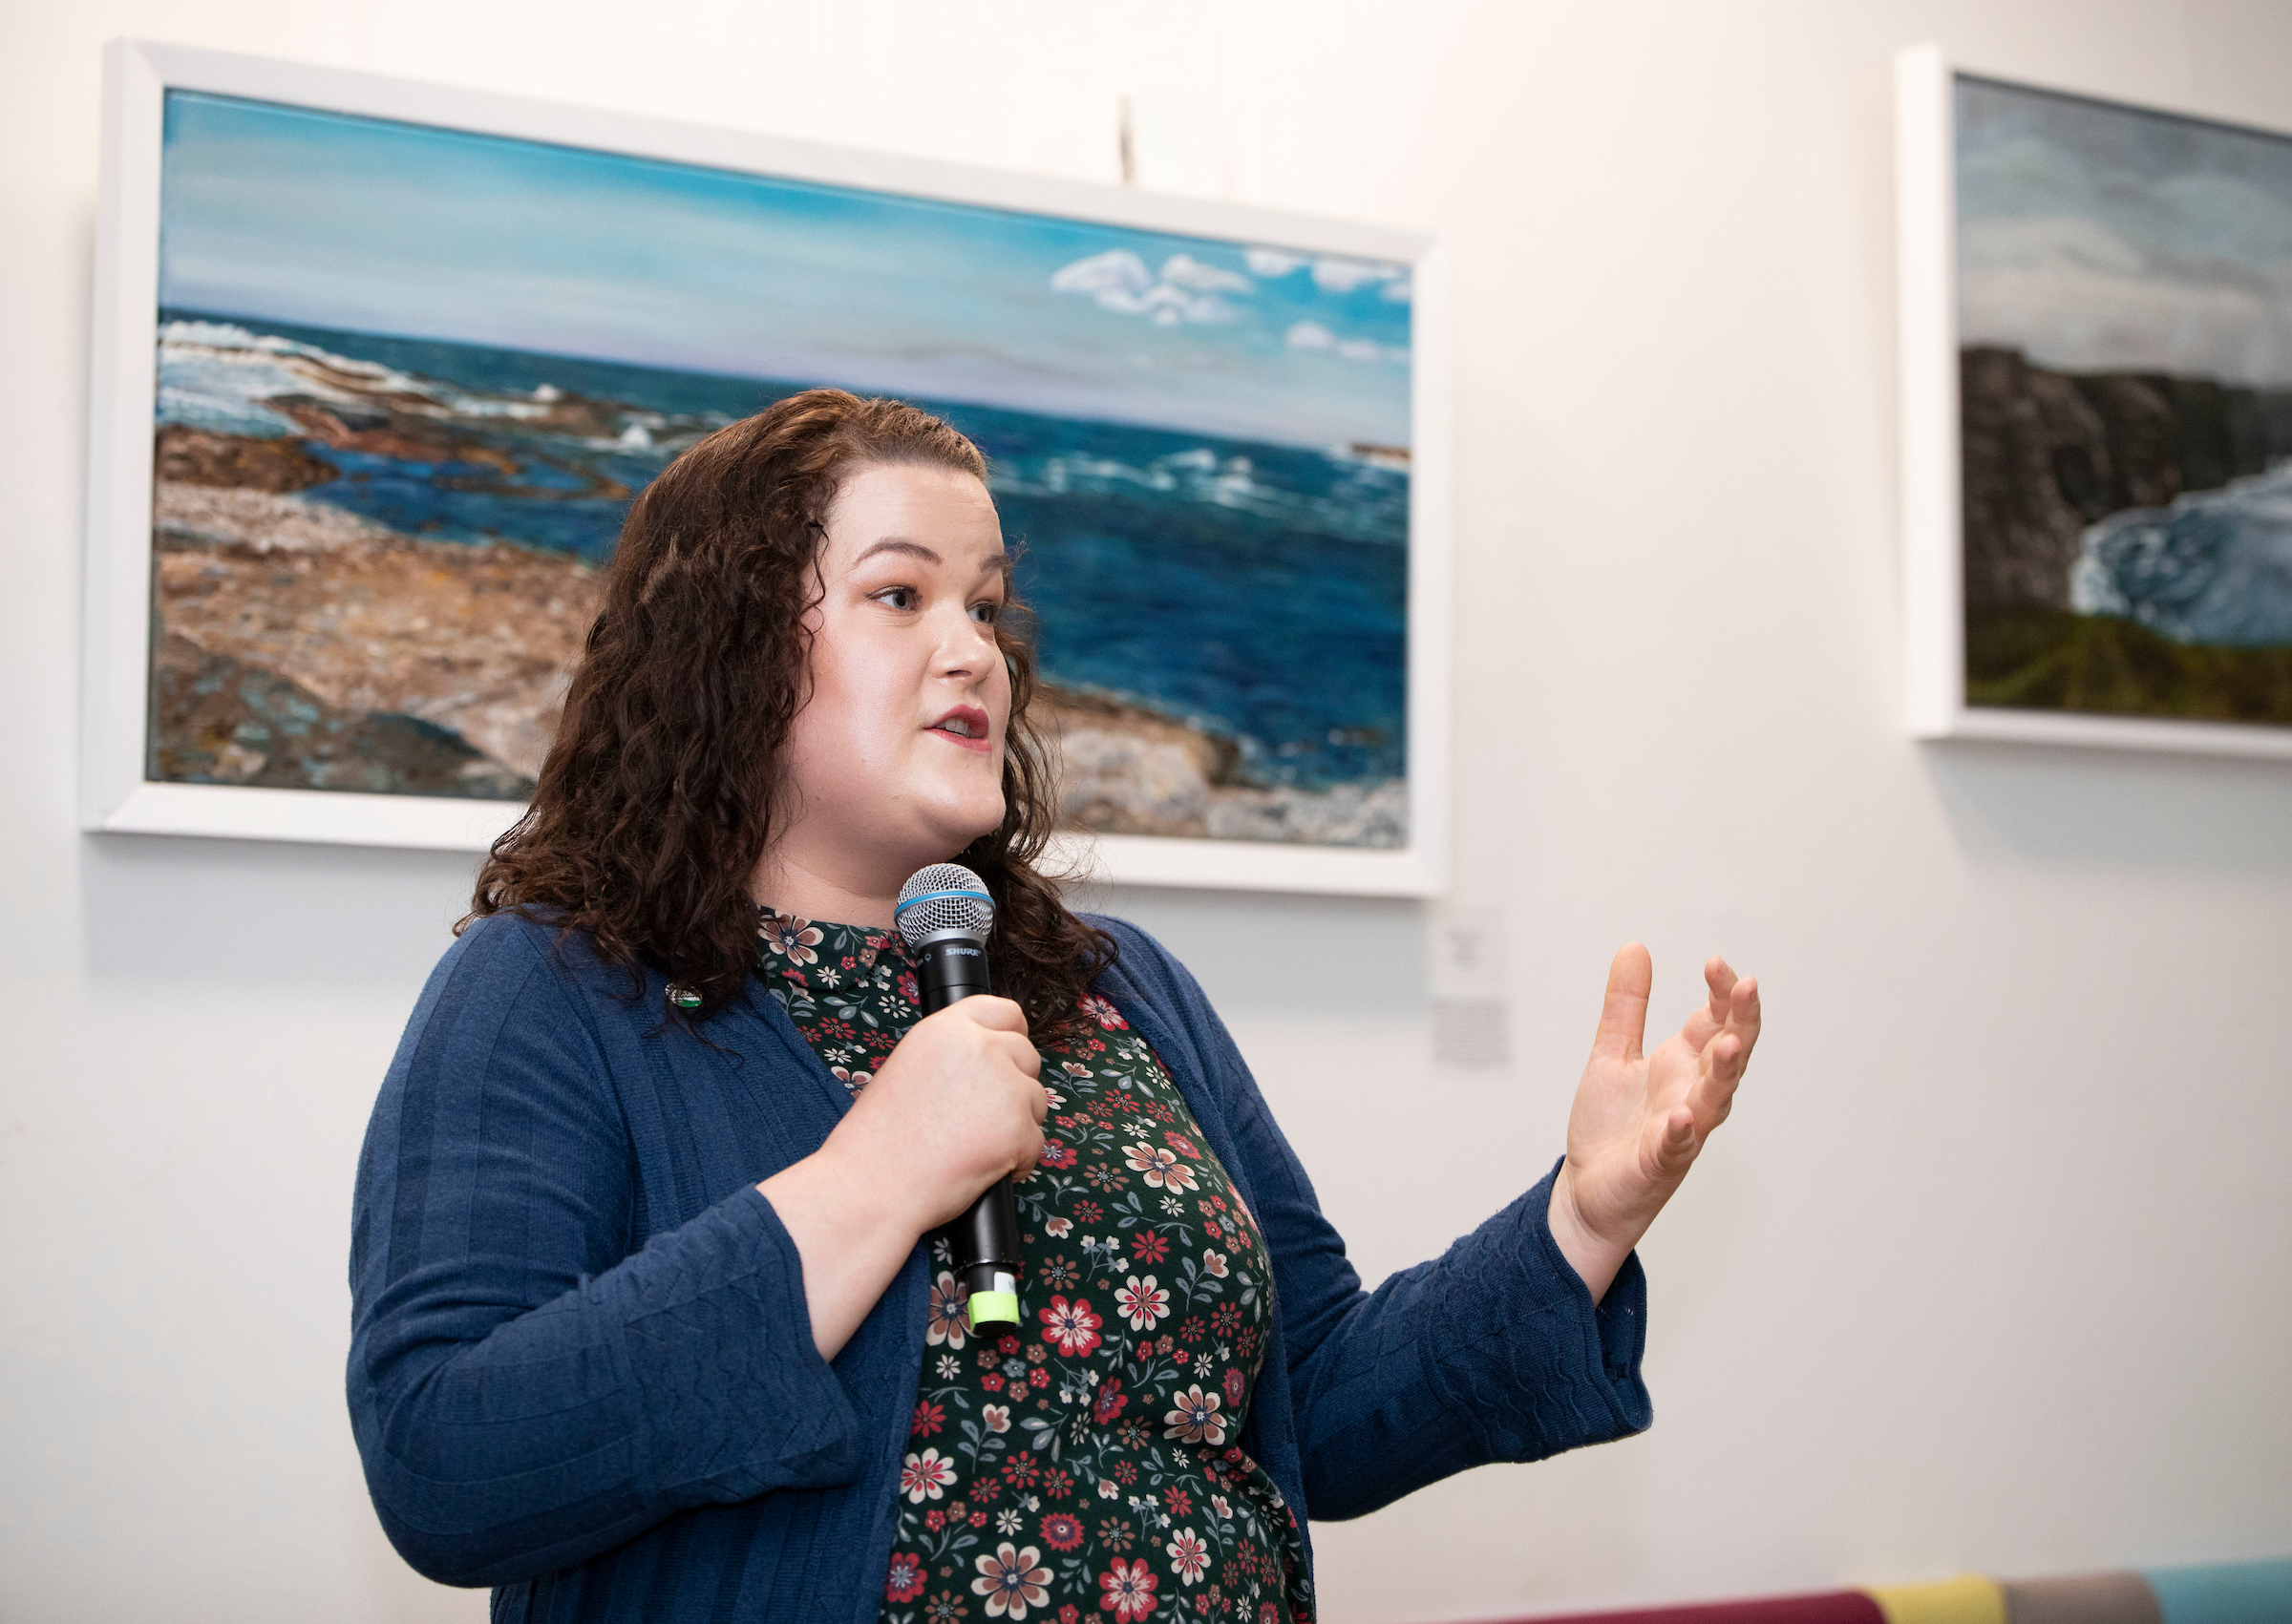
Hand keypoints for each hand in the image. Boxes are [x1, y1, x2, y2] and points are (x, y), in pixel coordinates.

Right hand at [758, 995, 1044, 1359]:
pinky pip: (1035, 1143)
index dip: (1012, 1035)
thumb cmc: (880, 1141)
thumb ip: (952, 1057)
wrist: (871, 1186)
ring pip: (1035, 1101)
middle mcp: (980, 1048)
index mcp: (946, 1029)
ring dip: (1016, 1125)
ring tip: (972, 1146)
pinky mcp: (1018, 1128)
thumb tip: (989, 1065)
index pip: (1004, 1012)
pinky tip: (981, 1168)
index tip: (1008, 1057)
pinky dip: (1017, 1161)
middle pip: (1027, 1056)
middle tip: (980, 1118)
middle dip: (1014, 1087)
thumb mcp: (908, 1070)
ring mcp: (1004, 1087)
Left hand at [1547, 945, 1759, 1301]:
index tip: (1715, 963)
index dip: (1721, 993)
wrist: (1586, 1188)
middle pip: (1730, 1053)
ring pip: (1714, 1099)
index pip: (1715, 1021)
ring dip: (1723, 1071)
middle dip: (1741, 1020)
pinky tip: (1681, 1116)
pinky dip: (1680, 1132)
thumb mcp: (1612, 1053)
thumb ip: (1626, 1006)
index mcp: (1682, 1065)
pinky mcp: (1659, 1163)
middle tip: (1747, 987)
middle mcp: (1692, 1094)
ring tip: (1729, 1042)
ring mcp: (1682, 1130)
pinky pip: (1675, 1146)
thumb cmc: (1610, 1125)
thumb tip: (1635, 947)